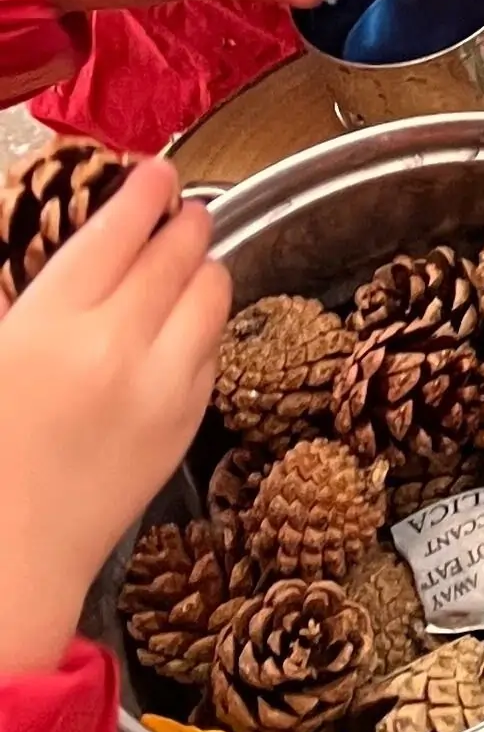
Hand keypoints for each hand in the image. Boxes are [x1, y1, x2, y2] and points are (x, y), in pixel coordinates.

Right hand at [0, 159, 227, 680]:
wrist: (8, 559)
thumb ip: (42, 304)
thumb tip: (86, 259)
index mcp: (51, 323)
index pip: (121, 228)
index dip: (146, 191)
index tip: (157, 172)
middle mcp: (117, 344)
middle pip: (177, 250)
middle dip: (184, 220)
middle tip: (183, 208)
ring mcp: (162, 384)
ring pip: (213, 290)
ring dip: (203, 267)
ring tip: (190, 261)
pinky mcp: (187, 421)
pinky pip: (214, 348)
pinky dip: (205, 326)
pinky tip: (185, 326)